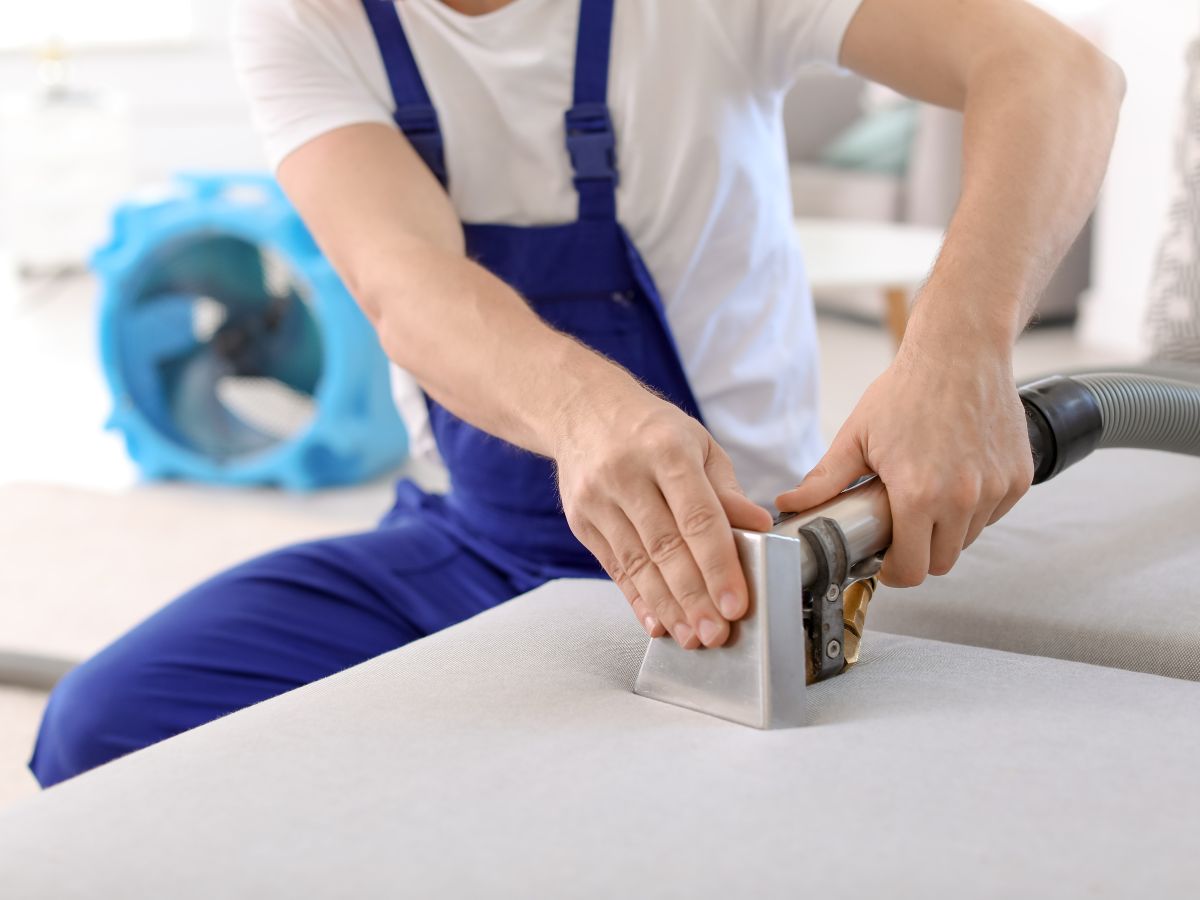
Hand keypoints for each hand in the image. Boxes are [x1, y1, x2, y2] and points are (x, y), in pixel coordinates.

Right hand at [555, 389, 771, 647]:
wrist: (581, 409)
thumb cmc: (651, 429)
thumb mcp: (698, 444)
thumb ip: (727, 491)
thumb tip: (759, 528)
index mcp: (667, 450)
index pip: (698, 518)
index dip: (719, 566)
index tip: (736, 604)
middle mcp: (627, 474)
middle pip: (666, 548)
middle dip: (694, 598)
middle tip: (717, 634)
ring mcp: (598, 498)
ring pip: (637, 564)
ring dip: (667, 606)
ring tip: (692, 636)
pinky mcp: (580, 519)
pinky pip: (614, 567)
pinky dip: (638, 598)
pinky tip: (658, 621)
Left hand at [775, 348, 1033, 586]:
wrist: (961, 351)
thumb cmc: (908, 388)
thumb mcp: (856, 436)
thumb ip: (825, 479)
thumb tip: (790, 503)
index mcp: (919, 495)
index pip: (911, 570)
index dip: (894, 572)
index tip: (886, 561)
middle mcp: (963, 498)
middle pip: (942, 563)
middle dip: (919, 554)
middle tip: (902, 529)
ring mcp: (996, 489)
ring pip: (969, 539)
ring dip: (948, 530)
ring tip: (927, 495)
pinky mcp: (1019, 478)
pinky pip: (993, 513)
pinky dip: (975, 508)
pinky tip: (955, 478)